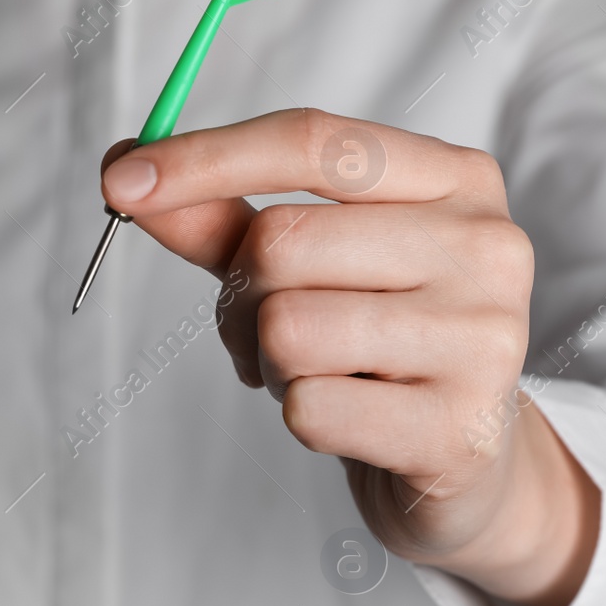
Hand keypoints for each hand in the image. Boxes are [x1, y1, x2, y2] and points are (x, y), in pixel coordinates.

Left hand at [99, 109, 598, 605]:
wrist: (466, 463)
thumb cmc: (376, 344)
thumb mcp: (306, 265)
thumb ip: (222, 218)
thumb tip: (122, 171)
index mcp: (457, 178)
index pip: (313, 142)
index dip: (204, 158)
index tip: (118, 182)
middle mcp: (487, 245)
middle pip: (284, 241)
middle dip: (240, 296)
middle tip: (265, 333)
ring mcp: (485, 337)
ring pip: (288, 327)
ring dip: (267, 361)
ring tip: (314, 374)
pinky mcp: (460, 427)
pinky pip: (309, 407)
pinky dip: (298, 417)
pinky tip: (346, 421)